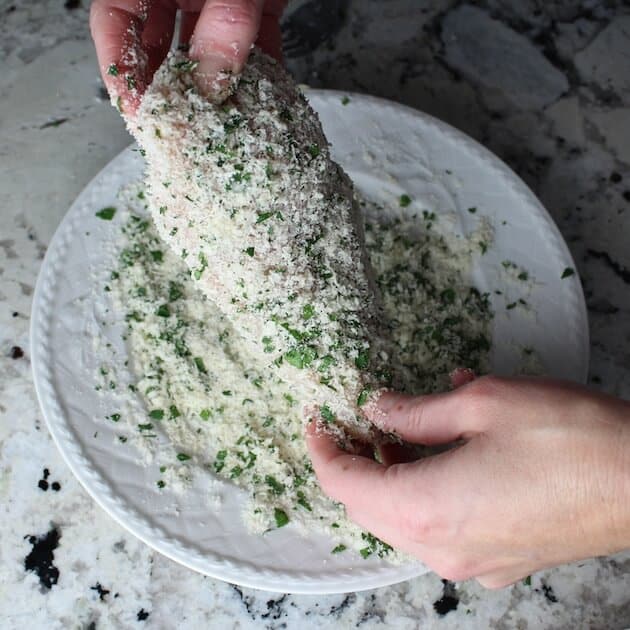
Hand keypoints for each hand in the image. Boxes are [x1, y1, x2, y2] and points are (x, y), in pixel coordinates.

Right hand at [90, 0, 286, 113]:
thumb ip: (222, 22)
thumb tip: (214, 87)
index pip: (116, 24)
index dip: (122, 71)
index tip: (139, 112)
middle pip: (161, 47)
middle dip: (170, 91)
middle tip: (181, 130)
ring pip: (209, 52)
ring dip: (218, 90)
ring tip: (223, 127)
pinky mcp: (257, 4)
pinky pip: (253, 45)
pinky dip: (261, 72)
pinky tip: (265, 102)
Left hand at [306, 376, 629, 587]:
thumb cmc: (569, 436)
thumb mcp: (481, 403)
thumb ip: (416, 411)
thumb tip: (378, 409)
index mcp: (427, 509)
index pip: (345, 485)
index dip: (323, 449)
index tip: (316, 420)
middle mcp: (442, 548)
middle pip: (368, 508)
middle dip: (355, 463)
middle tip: (357, 421)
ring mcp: (472, 561)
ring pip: (403, 519)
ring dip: (391, 475)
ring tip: (400, 428)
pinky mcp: (499, 559)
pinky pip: (440, 527)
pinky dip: (426, 490)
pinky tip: (445, 448)